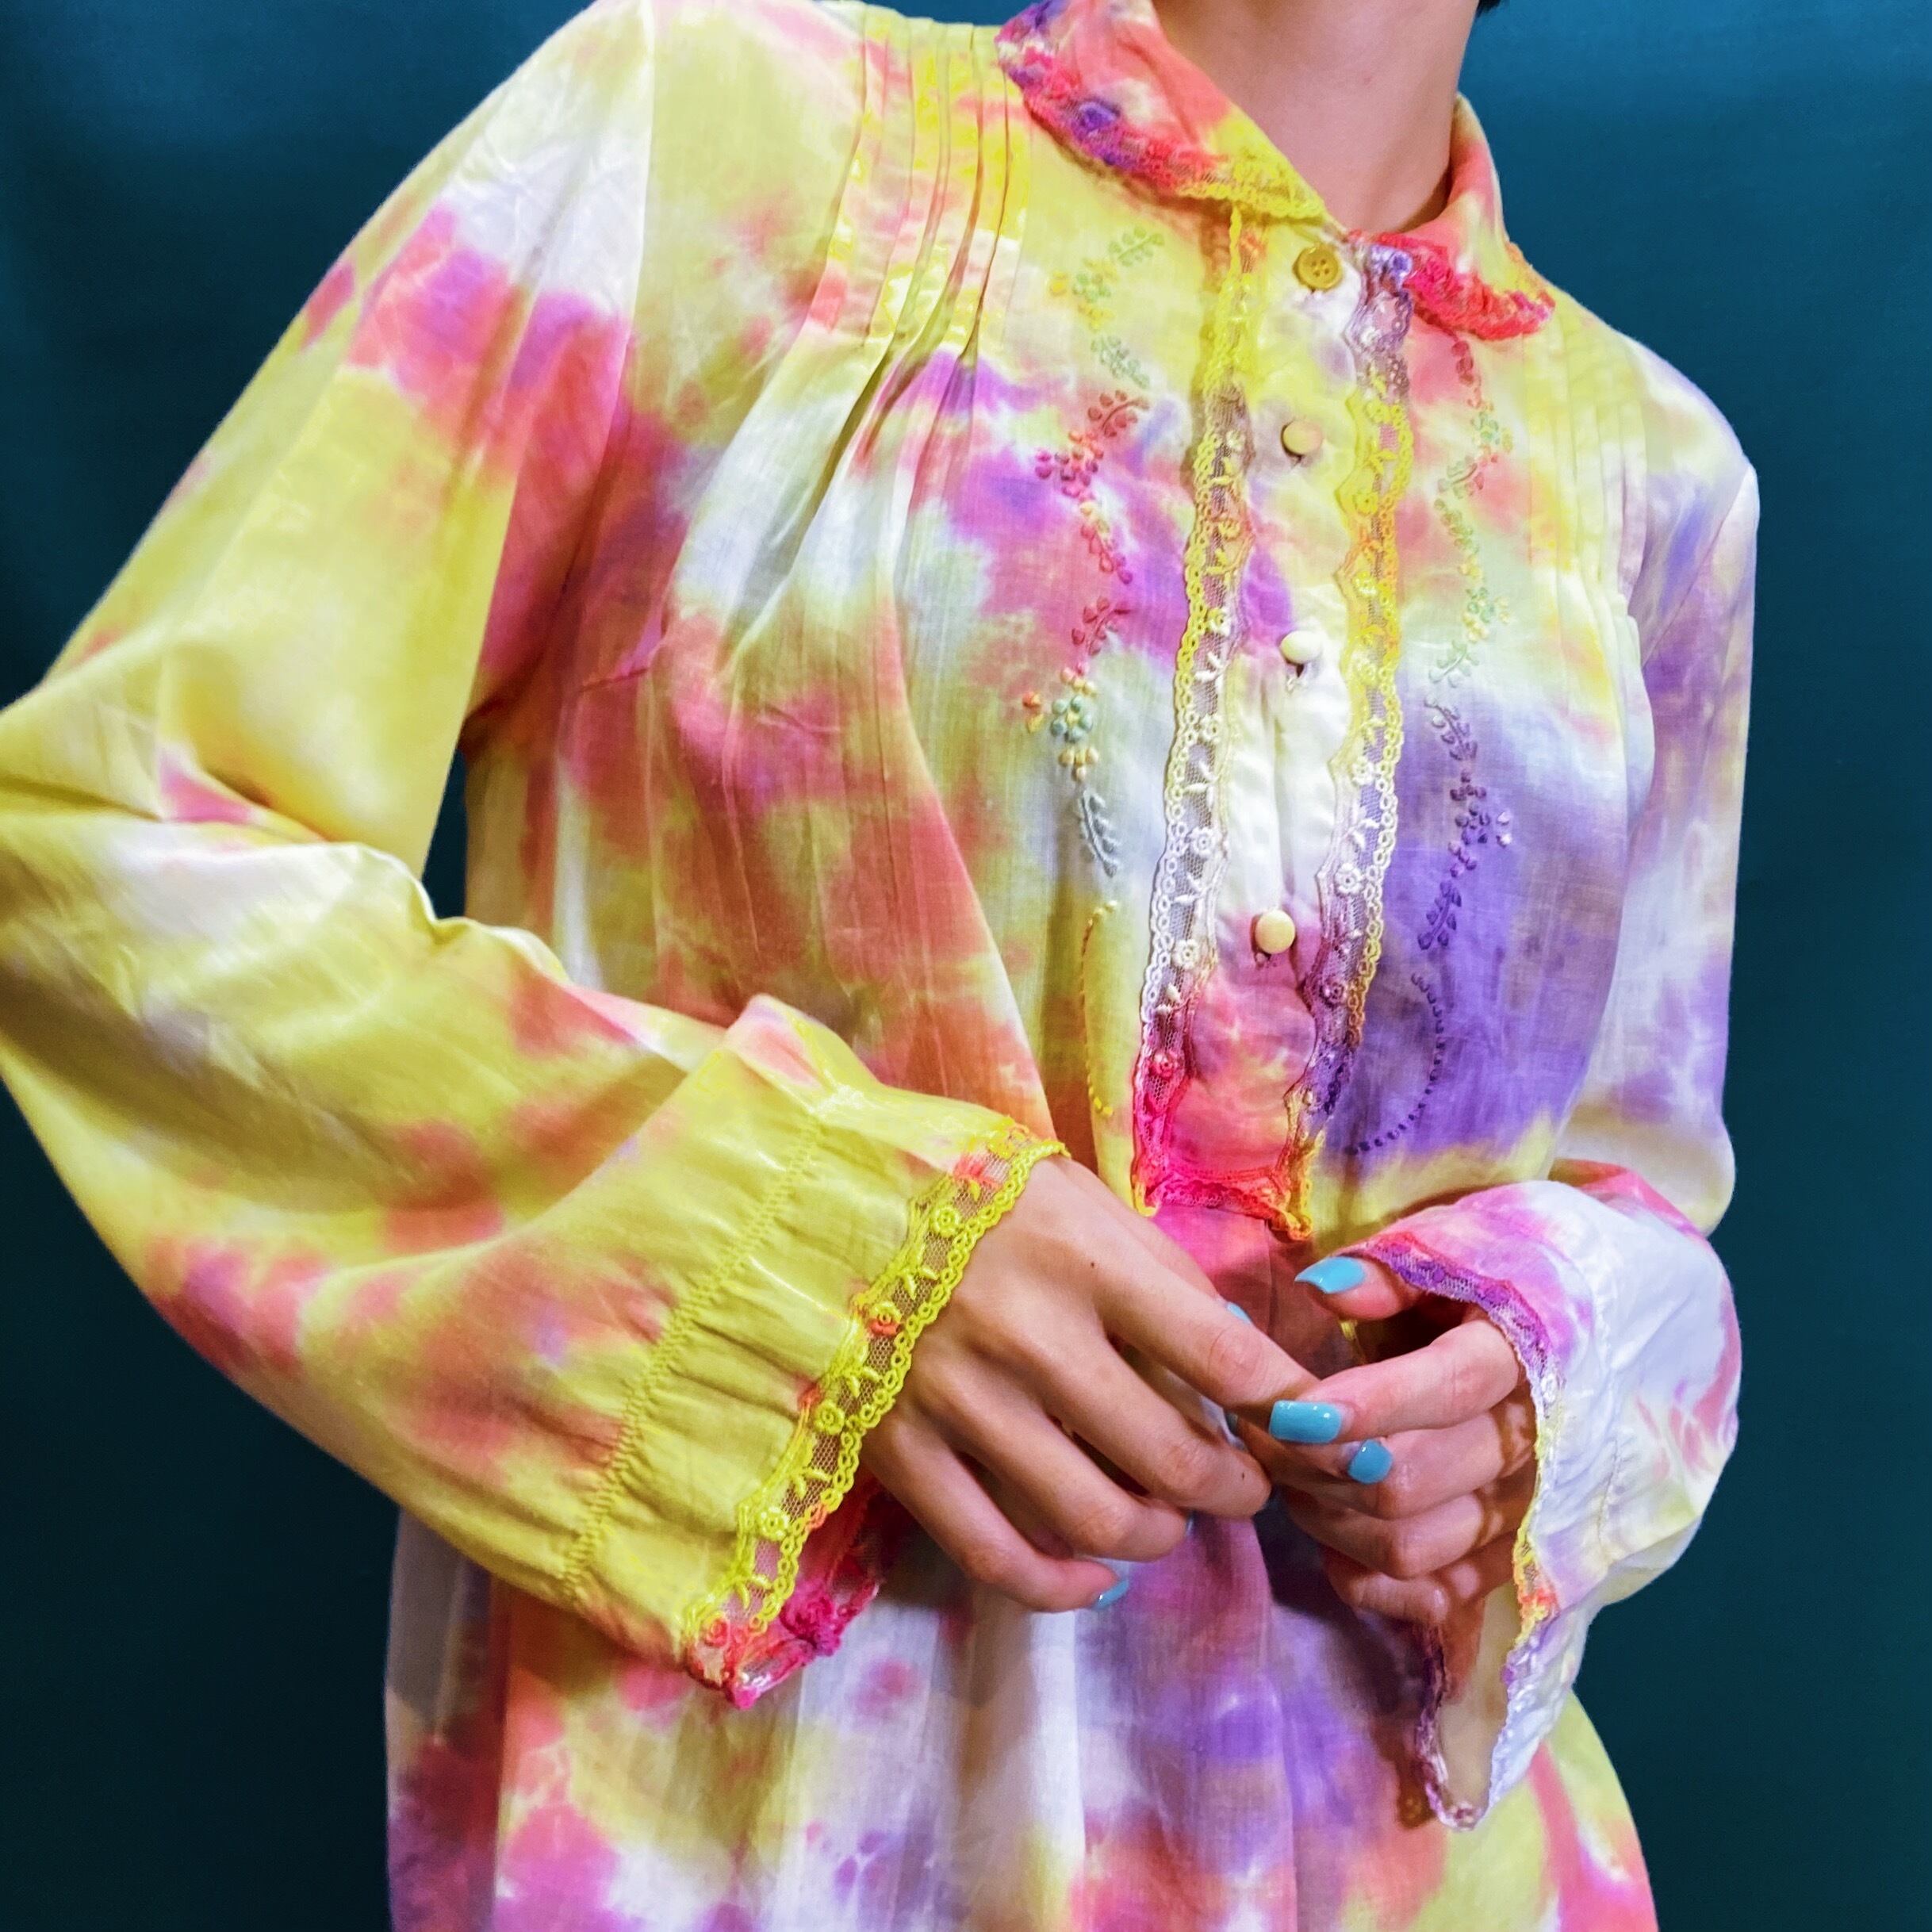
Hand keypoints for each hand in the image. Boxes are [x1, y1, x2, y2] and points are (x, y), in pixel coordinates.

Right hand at [860, 1154, 1319, 1611]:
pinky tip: (1093, 1573)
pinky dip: (1061, 1584)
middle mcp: (1028, 1337)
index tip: (1308, 1428)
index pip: (1222, 1358)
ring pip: (1095, 1519)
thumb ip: (1150, 1269)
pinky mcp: (900, 1454)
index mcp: (1081, 1258)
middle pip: (1170, 1457)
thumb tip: (1234, 1360)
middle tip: (1240, 1483)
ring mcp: (959, 1404)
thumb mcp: (1070, 1192)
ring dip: (1156, 1535)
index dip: (1286, 1409)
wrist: (808, 1199)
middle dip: (1230, 1487)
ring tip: (1166, 1517)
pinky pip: (996, 1554)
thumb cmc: (961, 1190)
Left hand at [1231, 1256, 1535, 1656]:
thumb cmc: (1503, 1278)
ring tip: (1289, 1473)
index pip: (1446, 1388)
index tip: (1288, 1411)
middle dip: (1316, 1463)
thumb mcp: (1455, 1251)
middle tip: (1263, 1429)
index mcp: (1521, 1355)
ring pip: (1410, 1545)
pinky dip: (1372, 1582)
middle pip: (1410, 1480)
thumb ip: (1390, 1274)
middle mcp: (1533, 1444)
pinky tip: (1329, 1543)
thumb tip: (1322, 1290)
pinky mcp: (1512, 1556)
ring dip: (1330, 1518)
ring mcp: (1525, 1510)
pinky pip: (1435, 1596)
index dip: (1363, 1405)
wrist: (1601, 1327)